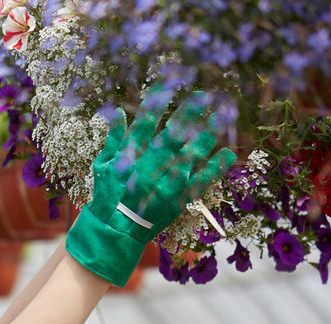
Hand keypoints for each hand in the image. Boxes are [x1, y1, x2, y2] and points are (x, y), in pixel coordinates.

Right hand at [66, 89, 234, 286]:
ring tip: (221, 119)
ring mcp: (163, 186)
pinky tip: (228, 153)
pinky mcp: (176, 201)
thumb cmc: (107, 196)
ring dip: (205, 137)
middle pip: (170, 137)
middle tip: (204, 96)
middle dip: (187, 115)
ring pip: (188, 158)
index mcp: (128, 159)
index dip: (156, 104)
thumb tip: (118, 113)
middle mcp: (146, 170)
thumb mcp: (102, 167)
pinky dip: (214, 169)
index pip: (142, 125)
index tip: (169, 84)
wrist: (114, 232)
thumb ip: (113, 140)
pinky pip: (199, 183)